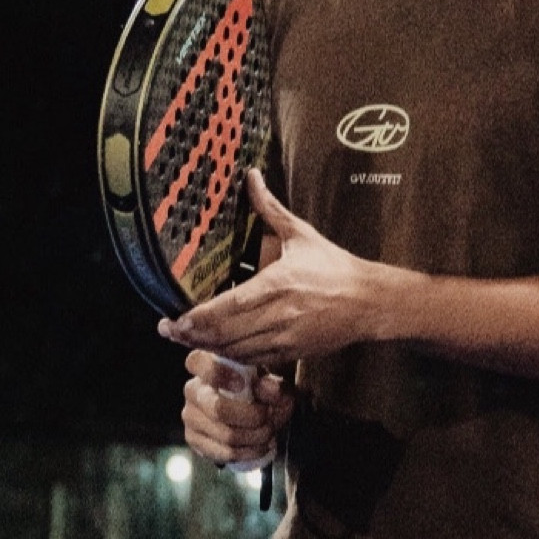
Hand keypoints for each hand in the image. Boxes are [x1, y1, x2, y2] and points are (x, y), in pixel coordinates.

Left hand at [159, 173, 381, 367]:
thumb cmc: (334, 267)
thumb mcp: (301, 234)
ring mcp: (285, 338)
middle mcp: (278, 316)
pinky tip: (218, 349)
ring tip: (187, 340)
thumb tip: (251, 176)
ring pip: (237, 351)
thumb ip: (271, 209)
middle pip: (226, 334)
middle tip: (170, 332)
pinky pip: (255, 361)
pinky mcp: (292, 353)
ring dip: (209, 348)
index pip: (229, 306)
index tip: (175, 319)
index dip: (198, 318)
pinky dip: (233, 357)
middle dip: (193, 335)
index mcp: (277, 284)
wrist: (369, 301)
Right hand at [181, 351, 294, 470]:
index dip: (219, 374)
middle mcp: (192, 389)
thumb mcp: (273, 384)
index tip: (243, 384)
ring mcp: (190, 416)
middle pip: (218, 408)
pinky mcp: (193, 439)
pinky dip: (249, 452)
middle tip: (269, 417)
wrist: (254, 415)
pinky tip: (260, 445)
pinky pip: (224, 452)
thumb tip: (268, 389)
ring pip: (226, 435)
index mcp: (205, 364)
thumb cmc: (261, 392)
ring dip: (256, 437)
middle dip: (252, 417)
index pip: (197, 362)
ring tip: (269, 431)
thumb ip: (273, 386)